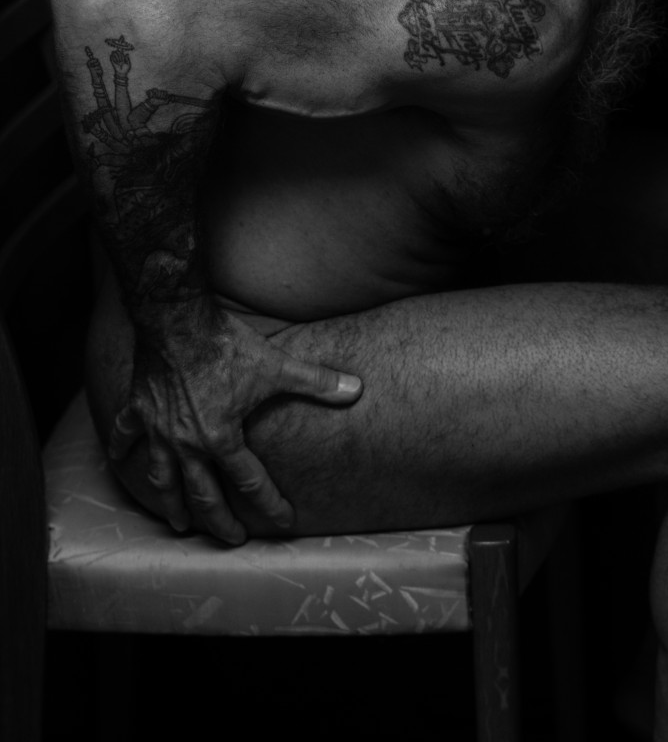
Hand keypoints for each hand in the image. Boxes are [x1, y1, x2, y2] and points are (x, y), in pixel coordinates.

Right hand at [108, 298, 361, 543]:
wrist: (178, 319)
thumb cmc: (227, 345)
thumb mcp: (278, 366)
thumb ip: (318, 382)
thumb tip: (358, 389)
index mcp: (222, 439)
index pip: (251, 483)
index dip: (271, 505)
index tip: (284, 522)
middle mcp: (187, 444)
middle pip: (203, 494)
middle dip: (219, 522)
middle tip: (232, 539)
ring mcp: (159, 429)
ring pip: (161, 477)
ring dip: (170, 502)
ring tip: (176, 523)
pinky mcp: (138, 408)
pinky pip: (123, 435)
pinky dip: (120, 449)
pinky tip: (118, 462)